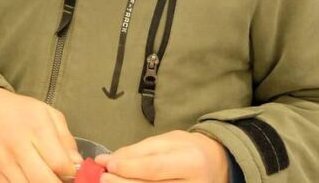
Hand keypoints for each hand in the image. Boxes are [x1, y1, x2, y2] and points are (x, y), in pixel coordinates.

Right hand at [0, 87, 81, 182]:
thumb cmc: (22, 112)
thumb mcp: (49, 114)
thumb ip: (66, 140)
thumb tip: (78, 165)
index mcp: (36, 128)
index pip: (59, 163)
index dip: (72, 173)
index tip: (73, 171)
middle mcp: (17, 146)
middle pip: (44, 181)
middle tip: (62, 179)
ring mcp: (4, 163)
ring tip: (48, 177)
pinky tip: (33, 179)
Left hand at [94, 130, 229, 182]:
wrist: (217, 164)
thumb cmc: (188, 149)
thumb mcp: (165, 141)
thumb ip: (135, 151)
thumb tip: (106, 161)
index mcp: (191, 162)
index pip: (153, 168)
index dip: (127, 168)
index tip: (107, 164)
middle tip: (103, 177)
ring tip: (110, 182)